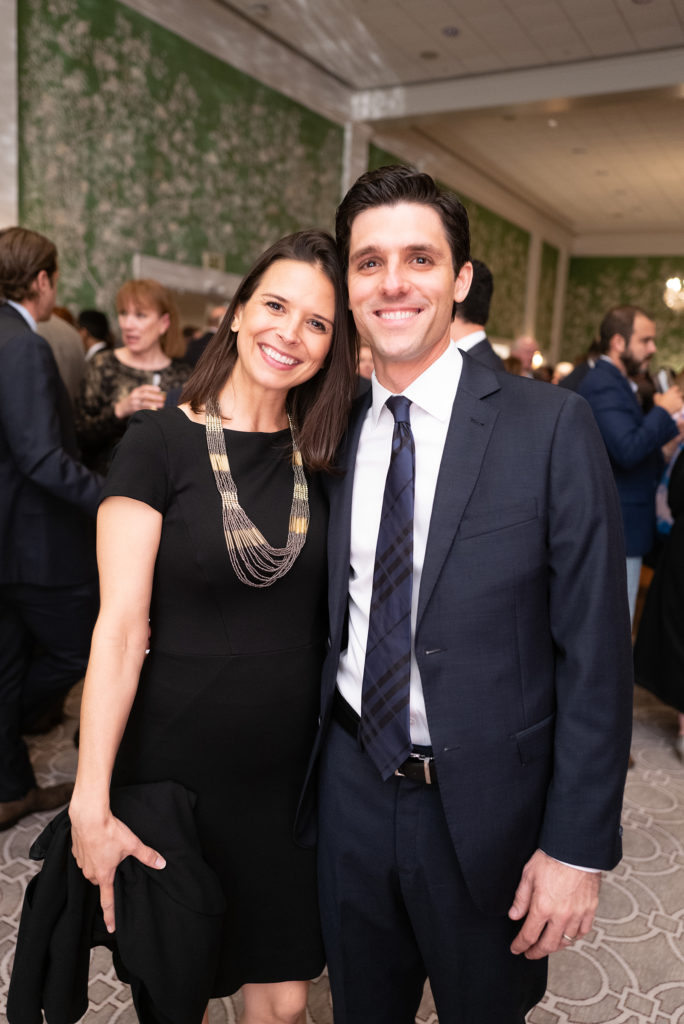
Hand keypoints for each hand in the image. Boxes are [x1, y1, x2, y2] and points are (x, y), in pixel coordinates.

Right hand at [70, 808, 165, 932]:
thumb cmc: (109, 832)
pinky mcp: (75, 851)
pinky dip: (91, 852)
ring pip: (91, 869)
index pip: (108, 901)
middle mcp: (90, 872)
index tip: (111, 927)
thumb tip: (161, 863)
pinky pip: (84, 857)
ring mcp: (81, 862)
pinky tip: (97, 842)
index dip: (110, 915)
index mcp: (104, 875)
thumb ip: (147, 855)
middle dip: (107, 876)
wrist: (89, 816)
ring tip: (107, 849)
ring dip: (99, 863)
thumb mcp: (132, 844)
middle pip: (100, 880)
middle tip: (116, 864)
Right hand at [114, 384, 164, 417]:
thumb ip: (146, 393)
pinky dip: (151, 410)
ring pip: (145, 403)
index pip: (144, 387)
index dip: (152, 388)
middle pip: (145, 395)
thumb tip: (160, 394)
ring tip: (162, 405)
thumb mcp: (138, 394)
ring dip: (155, 404)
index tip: (159, 389)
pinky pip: (144, 410)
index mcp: (136, 391)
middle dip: (155, 396)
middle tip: (163, 398)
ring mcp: (134, 403)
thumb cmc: (134, 400)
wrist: (122, 408)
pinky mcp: (134, 410)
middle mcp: (134, 396)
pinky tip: (156, 410)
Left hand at [508, 849, 600, 958]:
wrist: (576, 849)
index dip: (520, 945)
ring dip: (554, 946)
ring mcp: (577, 914)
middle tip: (529, 953)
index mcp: (543, 907)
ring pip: (566, 941)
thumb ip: (521, 898)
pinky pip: (582, 932)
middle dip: (536, 952)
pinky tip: (567, 936)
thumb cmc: (551, 858)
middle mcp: (561, 915)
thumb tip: (514, 916)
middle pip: (548, 945)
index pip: (529, 935)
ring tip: (547, 945)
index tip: (516, 949)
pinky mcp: (590, 910)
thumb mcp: (528, 874)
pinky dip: (574, 937)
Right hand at [653, 385, 682, 415]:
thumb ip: (658, 394)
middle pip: (680, 393)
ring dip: (677, 401)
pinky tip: (674, 408)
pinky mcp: (680, 406)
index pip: (676, 387)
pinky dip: (678, 406)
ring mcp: (679, 400)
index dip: (674, 389)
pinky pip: (680, 405)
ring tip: (673, 404)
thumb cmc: (660, 404)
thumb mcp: (656, 397)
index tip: (672, 391)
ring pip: (680, 399)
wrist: (663, 411)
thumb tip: (658, 394)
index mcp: (672, 391)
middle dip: (677, 395)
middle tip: (673, 398)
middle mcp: (677, 395)